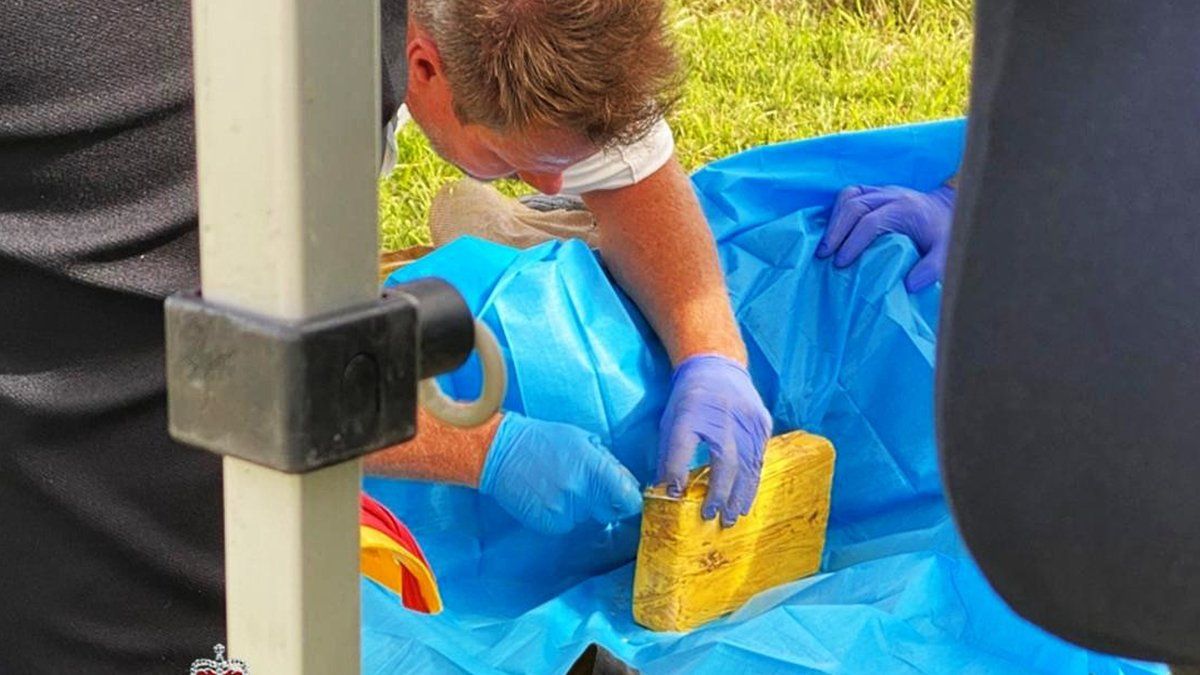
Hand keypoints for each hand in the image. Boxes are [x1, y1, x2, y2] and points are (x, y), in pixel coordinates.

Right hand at [479, 412, 642, 534]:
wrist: (501, 452)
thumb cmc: (544, 440)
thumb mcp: (582, 439)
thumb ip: (608, 462)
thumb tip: (628, 483)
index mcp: (595, 469)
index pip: (629, 499)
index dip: (629, 501)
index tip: (625, 499)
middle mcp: (581, 492)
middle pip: (608, 513)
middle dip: (601, 502)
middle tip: (582, 485)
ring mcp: (563, 510)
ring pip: (583, 518)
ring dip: (577, 507)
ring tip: (556, 485)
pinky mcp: (546, 523)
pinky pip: (563, 525)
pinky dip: (558, 515)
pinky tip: (545, 496)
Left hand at [657, 355, 771, 527]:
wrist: (718, 366)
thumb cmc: (690, 399)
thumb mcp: (671, 421)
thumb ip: (670, 455)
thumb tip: (669, 490)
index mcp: (691, 412)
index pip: (683, 447)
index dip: (678, 472)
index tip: (677, 495)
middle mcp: (722, 417)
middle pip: (725, 463)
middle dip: (720, 495)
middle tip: (713, 517)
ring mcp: (746, 420)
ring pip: (747, 465)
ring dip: (740, 495)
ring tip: (733, 517)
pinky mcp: (762, 423)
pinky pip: (759, 458)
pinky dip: (752, 480)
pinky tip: (746, 498)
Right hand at [816, 184, 955, 291]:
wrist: (948, 209)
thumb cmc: (943, 234)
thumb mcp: (945, 254)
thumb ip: (931, 269)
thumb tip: (909, 285)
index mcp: (906, 209)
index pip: (871, 222)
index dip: (853, 242)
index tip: (842, 264)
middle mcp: (891, 195)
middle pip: (855, 205)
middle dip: (836, 231)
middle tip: (824, 255)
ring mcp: (881, 190)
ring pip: (849, 195)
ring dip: (834, 219)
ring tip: (825, 244)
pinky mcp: (875, 191)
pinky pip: (850, 194)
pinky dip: (837, 210)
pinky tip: (832, 230)